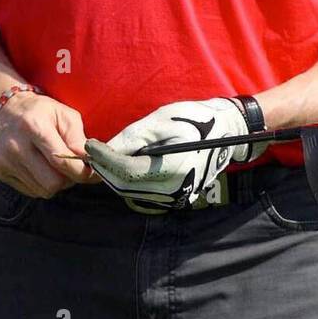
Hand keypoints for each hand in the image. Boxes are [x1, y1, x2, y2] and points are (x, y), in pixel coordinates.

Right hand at [0, 92, 94, 197]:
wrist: (7, 110)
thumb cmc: (42, 112)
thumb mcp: (66, 115)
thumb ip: (79, 139)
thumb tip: (91, 162)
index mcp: (34, 126)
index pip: (61, 161)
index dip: (81, 172)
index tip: (93, 173)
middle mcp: (16, 145)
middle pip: (51, 183)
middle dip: (69, 180)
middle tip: (73, 169)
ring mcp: (5, 160)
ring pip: (42, 191)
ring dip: (56, 183)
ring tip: (56, 166)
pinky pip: (30, 191)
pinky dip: (42, 184)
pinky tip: (42, 168)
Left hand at [85, 98, 261, 214]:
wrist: (228, 132)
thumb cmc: (196, 120)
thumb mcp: (163, 120)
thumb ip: (133, 137)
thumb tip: (106, 149)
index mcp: (174, 168)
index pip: (127, 171)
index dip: (105, 159)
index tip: (90, 146)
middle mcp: (175, 189)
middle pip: (126, 186)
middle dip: (106, 169)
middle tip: (93, 153)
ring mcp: (177, 197)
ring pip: (133, 193)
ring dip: (116, 177)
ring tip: (107, 158)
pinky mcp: (178, 198)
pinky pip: (144, 194)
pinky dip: (130, 182)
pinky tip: (126, 166)